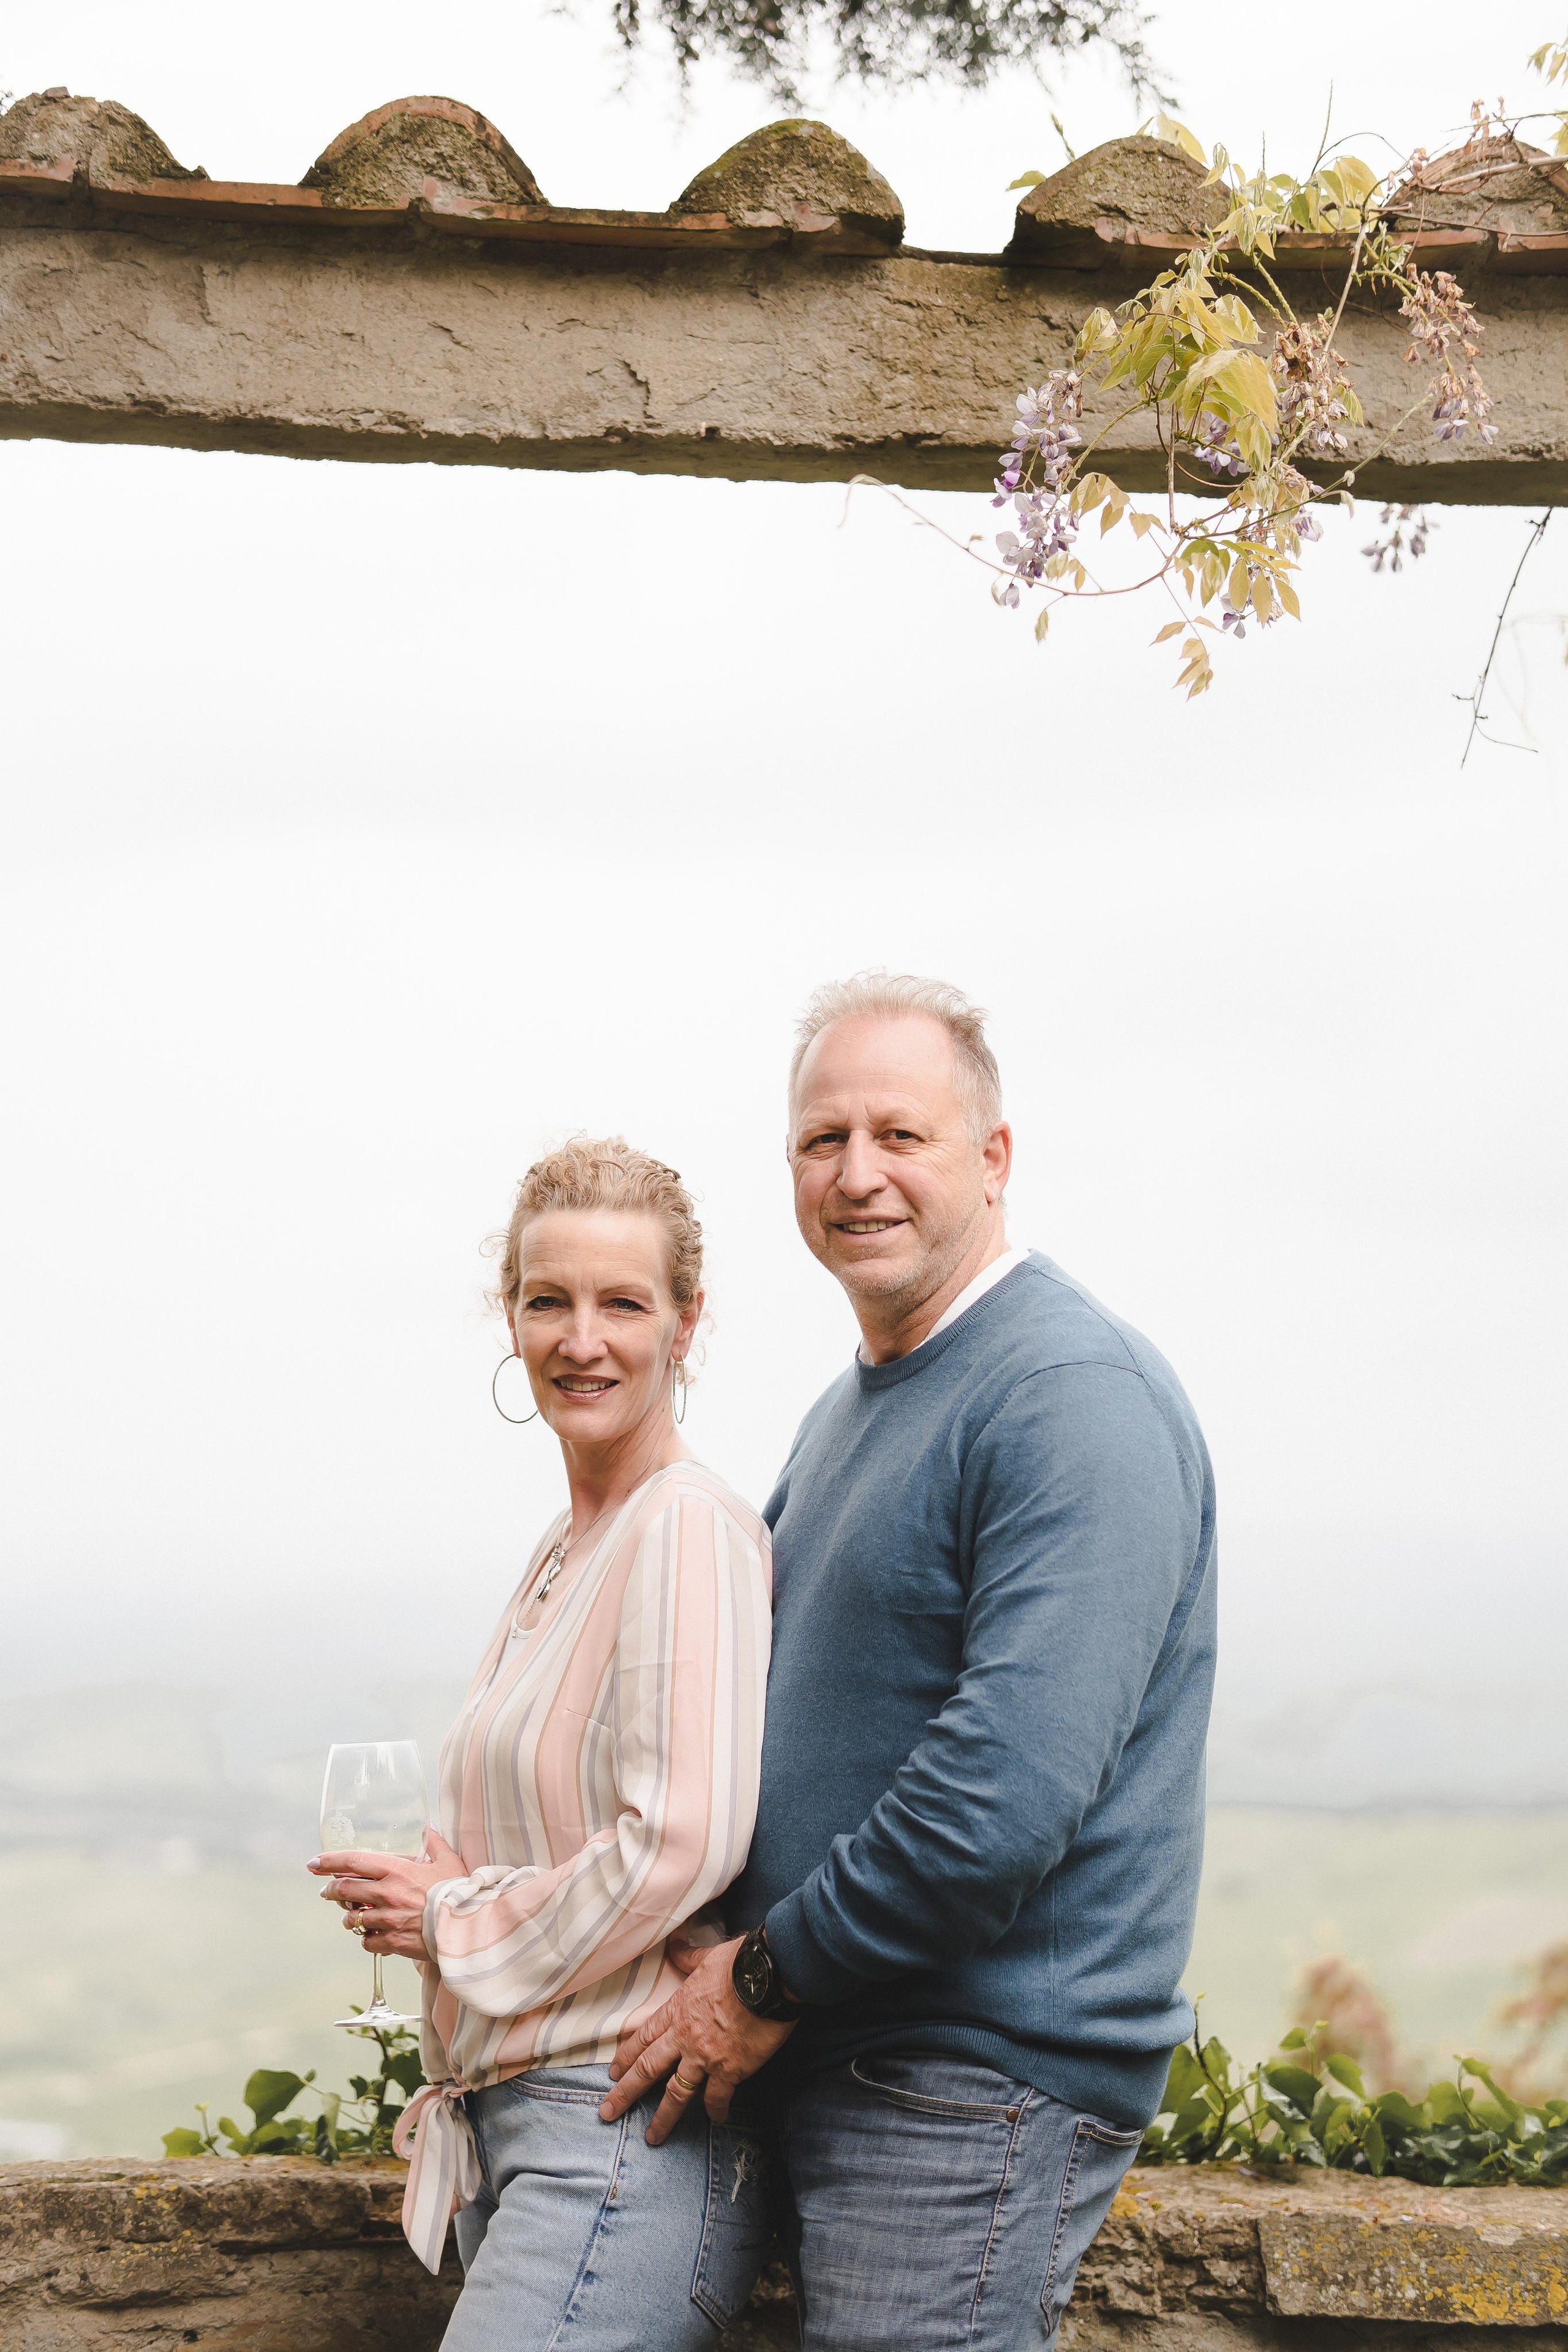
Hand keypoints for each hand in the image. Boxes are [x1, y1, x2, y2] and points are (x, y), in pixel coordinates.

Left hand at [308, 1828, 464, 1962]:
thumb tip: (429, 1826)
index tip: (314, 1863)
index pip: (352, 1862)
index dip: (329, 1861)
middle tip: (327, 1892)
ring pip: (351, 1919)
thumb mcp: (448, 1861)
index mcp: (396, 1870)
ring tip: (353, 1918)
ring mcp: (386, 1919)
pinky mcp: (391, 1942)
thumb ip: (434, 1842)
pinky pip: (366, 1942)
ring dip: (349, 1918)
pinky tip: (373, 1937)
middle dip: (331, 1891)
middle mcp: (386, 1893)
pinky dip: (367, 1939)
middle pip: (343, 1890)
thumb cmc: (458, 1892)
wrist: (467, 1926)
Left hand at [600, 1936, 795, 2143]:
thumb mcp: (709, 1957)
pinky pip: (717, 2096)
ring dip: (663, 2117)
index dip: (626, 2056)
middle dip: (625, 2093)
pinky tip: (715, 2119)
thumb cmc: (740, 1963)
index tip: (612, 2072)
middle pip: (648, 2069)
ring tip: (652, 2137)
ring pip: (676, 2093)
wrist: (768, 1978)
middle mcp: (685, 2037)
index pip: (644, 2038)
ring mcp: (705, 2056)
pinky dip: (716, 2110)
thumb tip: (675, 1947)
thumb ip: (688, 1958)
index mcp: (677, 2010)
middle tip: (607, 2113)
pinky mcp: (730, 2070)